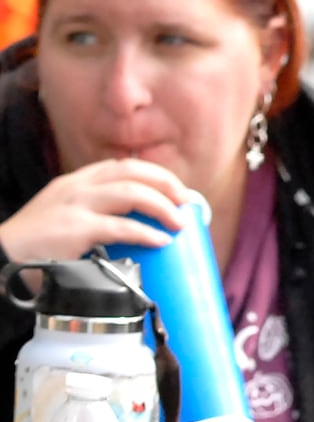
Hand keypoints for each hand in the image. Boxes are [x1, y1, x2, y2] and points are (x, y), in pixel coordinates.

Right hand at [0, 158, 191, 262]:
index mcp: (78, 181)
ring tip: (180, 223)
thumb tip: (140, 226)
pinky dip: (145, 233)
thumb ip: (97, 213)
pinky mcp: (74, 229)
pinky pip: (119, 227)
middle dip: (166, 184)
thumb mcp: (68, 216)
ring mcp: (75, 205)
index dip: (156, 176)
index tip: (178, 191)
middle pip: (132, 172)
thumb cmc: (40, 243)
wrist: (3, 255)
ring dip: (162, 207)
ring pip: (130, 193)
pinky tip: (160, 241)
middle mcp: (78, 187)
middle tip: (187, 203)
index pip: (124, 166)